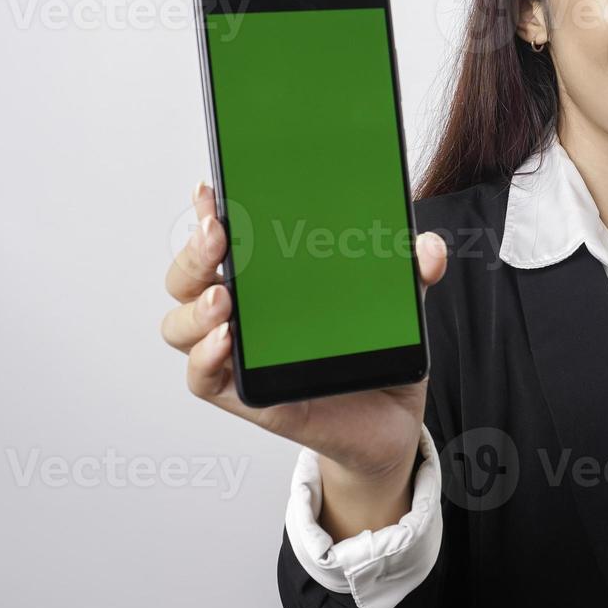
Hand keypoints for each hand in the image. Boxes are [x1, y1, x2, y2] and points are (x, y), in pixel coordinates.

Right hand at [161, 181, 447, 484]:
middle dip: (193, 252)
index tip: (211, 187)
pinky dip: (205, 357)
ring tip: (222, 298)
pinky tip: (227, 340)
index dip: (206, 210)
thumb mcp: (398, 303)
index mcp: (266, 278)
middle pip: (186, 276)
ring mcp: (237, 354)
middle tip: (218, 235)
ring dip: (194, 307)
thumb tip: (428, 248)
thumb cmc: (374, 352)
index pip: (219, 238)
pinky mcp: (245, 395)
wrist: (390, 419)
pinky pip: (202, 378)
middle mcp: (241, 312)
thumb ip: (412, 272)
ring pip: (179, 326)